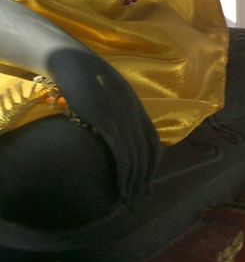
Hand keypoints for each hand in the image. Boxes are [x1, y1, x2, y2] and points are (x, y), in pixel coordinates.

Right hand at [47, 47, 160, 203]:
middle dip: (145, 178)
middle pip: (147, 152)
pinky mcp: (106, 122)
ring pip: (135, 157)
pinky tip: (121, 187)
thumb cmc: (88, 77)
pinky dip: (124, 173)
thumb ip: (118, 110)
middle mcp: (134, 114)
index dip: (153, 163)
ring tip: (130, 200)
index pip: (152, 141)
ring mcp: (122, 118)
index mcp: (137, 107)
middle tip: (141, 199)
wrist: (75, 62)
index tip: (148, 181)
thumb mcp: (110, 95)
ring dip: (135, 182)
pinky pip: (120, 153)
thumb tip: (115, 129)